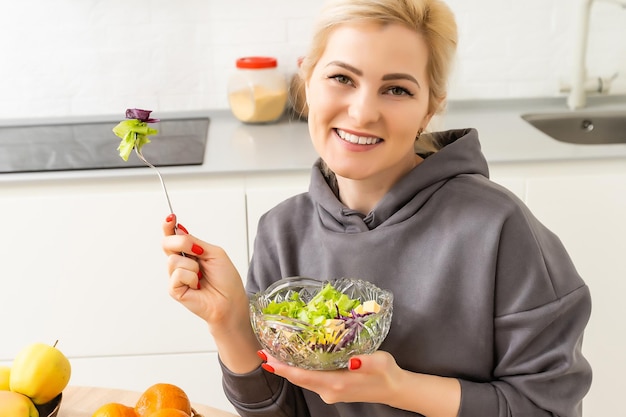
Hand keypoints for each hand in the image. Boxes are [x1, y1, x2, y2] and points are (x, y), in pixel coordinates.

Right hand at [161, 214, 247, 328]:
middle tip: (198, 252)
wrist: (231, 300)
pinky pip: (177, 274)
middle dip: (181, 242)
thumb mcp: (214, 253)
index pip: (174, 236)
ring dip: (192, 266)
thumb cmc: (226, 279)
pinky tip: (197, 285)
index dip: (169, 226)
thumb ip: (196, 242)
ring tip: (201, 276)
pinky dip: (191, 277)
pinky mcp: (174, 289)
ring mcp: (176, 276)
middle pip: (167, 243)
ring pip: (173, 259)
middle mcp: (181, 262)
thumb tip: (180, 230)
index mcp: (190, 252)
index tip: (170, 217)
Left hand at [259, 350, 401, 404]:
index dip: (284, 369)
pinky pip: (311, 379)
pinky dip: (300, 370)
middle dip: (280, 366)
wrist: (395, 389)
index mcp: (336, 384)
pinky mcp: (333, 389)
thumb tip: (353, 361)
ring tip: (275, 353)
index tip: (268, 360)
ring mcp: (330, 392)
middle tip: (263, 351)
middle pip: (298, 379)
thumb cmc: (387, 373)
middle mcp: (329, 391)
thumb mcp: (380, 363)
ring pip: (304, 380)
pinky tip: (295, 359)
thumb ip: (367, 362)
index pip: (303, 376)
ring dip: (289, 368)